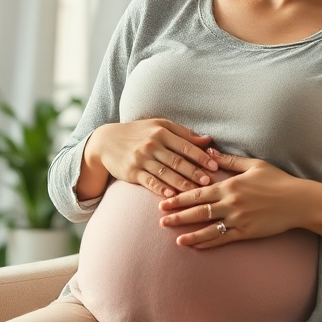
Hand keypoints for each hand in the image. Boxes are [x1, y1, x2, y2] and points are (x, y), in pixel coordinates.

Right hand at [87, 119, 216, 198]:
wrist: (106, 140)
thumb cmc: (138, 132)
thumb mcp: (159, 126)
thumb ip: (184, 134)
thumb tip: (208, 140)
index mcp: (162, 131)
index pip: (186, 145)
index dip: (201, 157)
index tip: (215, 166)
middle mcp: (152, 144)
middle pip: (178, 161)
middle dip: (195, 173)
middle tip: (209, 182)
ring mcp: (141, 158)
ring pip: (165, 173)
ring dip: (182, 183)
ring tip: (196, 192)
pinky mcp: (132, 171)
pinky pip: (149, 181)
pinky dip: (161, 188)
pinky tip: (171, 195)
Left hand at [158, 150, 309, 248]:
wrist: (298, 201)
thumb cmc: (277, 180)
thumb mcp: (253, 165)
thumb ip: (228, 160)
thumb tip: (208, 152)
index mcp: (230, 185)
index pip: (198, 192)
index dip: (179, 198)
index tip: (164, 201)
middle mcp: (231, 203)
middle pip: (199, 211)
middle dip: (178, 216)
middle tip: (161, 221)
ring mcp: (238, 220)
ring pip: (209, 228)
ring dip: (190, 234)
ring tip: (175, 239)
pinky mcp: (247, 232)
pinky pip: (224, 239)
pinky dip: (209, 243)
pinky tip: (197, 246)